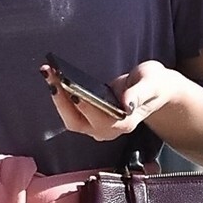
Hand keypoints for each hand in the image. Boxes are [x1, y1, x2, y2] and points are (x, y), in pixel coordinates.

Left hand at [42, 57, 184, 141]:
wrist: (154, 90)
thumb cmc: (155, 86)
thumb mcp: (152, 84)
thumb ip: (139, 94)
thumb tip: (126, 104)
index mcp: (124, 124)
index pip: (99, 119)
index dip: (84, 106)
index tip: (72, 89)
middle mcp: (107, 130)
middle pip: (77, 121)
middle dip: (61, 99)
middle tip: (51, 75)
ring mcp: (97, 125)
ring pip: (70, 117)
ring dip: (57, 95)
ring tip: (48, 72)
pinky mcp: (89, 116)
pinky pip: (70, 109)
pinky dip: (60, 93)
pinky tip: (53, 75)